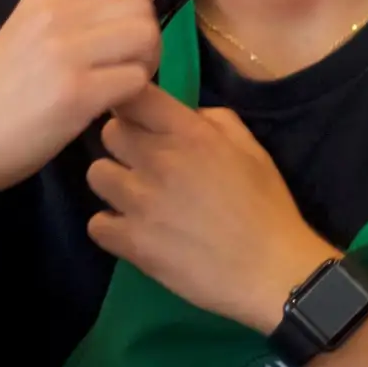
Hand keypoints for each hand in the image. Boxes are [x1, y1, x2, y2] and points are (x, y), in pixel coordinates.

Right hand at [0, 0, 218, 192]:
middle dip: (150, 38)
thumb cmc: (8, 86)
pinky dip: (133, 96)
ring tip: (114, 85)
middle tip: (125, 67)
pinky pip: (137, 82)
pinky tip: (105, 106)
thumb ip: (82, 6)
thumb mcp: (34, 27)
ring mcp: (65, 51)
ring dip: (145, 67)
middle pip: (144, 7)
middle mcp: (57, 12)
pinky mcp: (74, 92)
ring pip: (146, 41)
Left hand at [85, 84, 339, 332]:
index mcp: (189, 133)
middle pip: (109, 133)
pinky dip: (110, 228)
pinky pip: (96, 223)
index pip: (135, 96)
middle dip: (123, 144)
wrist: (272, 271)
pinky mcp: (131, 241)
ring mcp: (140, 201)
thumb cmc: (267, 207)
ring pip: (96, 175)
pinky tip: (132, 233)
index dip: (131, 103)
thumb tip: (185, 114)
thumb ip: (216, 120)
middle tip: (141, 163)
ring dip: (113, 184)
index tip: (139, 117)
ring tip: (135, 200)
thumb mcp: (251, 149)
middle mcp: (158, 159)